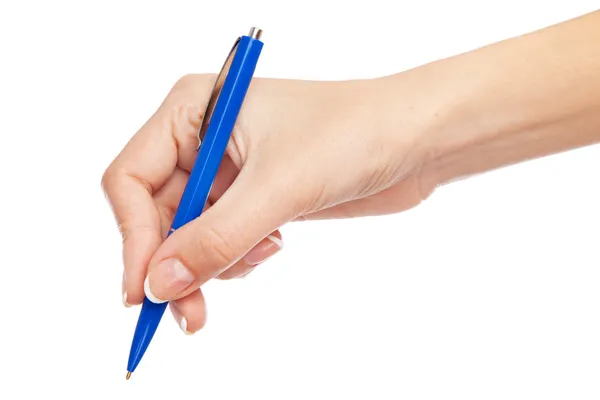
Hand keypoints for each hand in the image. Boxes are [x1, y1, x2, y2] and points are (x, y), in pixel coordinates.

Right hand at [102, 73, 434, 333]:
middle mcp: (202, 136)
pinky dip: (237, 256)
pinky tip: (272, 245)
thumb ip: (214, 238)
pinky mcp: (254, 195)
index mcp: (192, 109)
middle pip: (155, 214)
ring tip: (260, 256)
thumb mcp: (278, 188)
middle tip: (189, 313)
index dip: (132, 238)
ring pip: (188, 234)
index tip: (144, 291)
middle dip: (173, 264)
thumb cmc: (352, 134)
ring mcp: (228, 169)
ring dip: (212, 262)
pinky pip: (222, 239)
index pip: (129, 179)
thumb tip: (158, 285)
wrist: (414, 139)